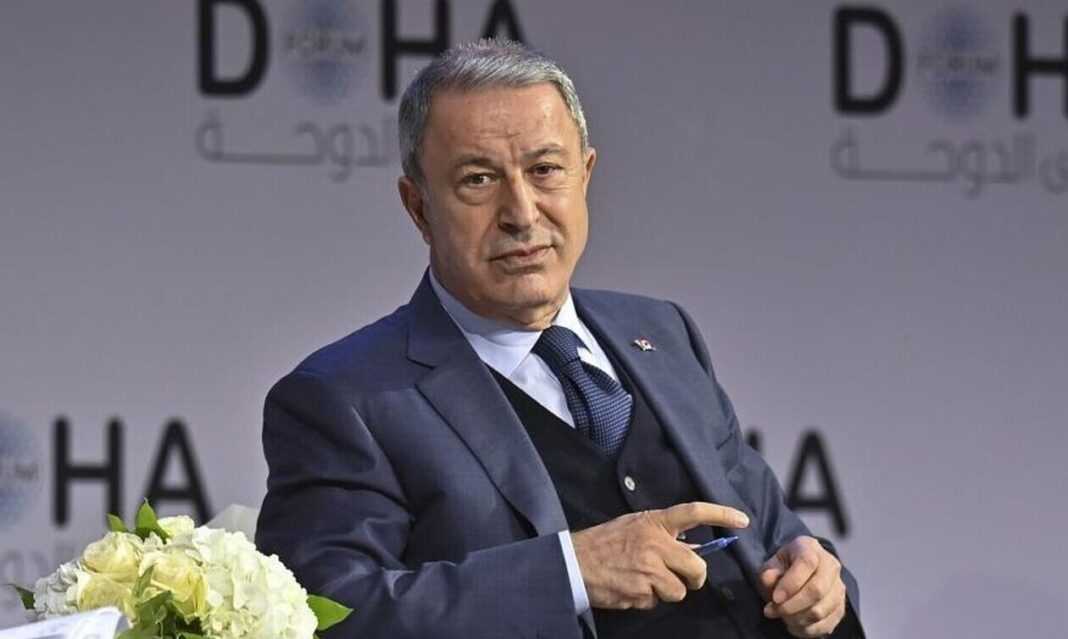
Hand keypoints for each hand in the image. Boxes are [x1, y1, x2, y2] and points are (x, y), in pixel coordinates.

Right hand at [571, 501, 748, 609]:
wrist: (573, 562)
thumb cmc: (605, 542)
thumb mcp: (635, 526)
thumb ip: (662, 535)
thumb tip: (692, 550)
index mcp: (654, 522)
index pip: (693, 512)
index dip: (720, 514)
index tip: (742, 520)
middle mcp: (654, 543)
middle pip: (697, 567)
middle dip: (694, 578)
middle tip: (683, 578)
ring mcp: (648, 570)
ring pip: (679, 590)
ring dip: (666, 590)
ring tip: (643, 580)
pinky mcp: (640, 592)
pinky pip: (657, 602)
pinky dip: (648, 599)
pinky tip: (631, 587)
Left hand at [759, 536, 846, 636]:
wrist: (799, 573)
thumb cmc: (784, 567)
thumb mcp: (771, 564)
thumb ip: (769, 572)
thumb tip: (770, 581)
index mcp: (811, 548)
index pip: (807, 563)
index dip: (790, 583)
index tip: (775, 598)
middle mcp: (830, 565)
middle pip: (817, 590)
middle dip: (791, 606)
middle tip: (772, 611)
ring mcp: (839, 588)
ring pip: (820, 610)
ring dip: (796, 619)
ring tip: (780, 616)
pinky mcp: (840, 608)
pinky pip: (825, 625)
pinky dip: (805, 629)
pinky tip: (792, 624)